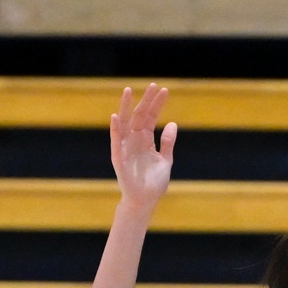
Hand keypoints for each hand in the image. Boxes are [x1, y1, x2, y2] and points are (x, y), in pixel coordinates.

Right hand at [108, 85, 175, 210]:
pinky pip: (116, 141)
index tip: (165, 90)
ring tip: (128, 91)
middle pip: (139, 116)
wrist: (145, 201)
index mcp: (145, 140)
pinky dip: (115, 129)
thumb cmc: (153, 183)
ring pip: (125, 123)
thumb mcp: (165, 160)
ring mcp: (126, 147)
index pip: (151, 117)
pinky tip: (116, 116)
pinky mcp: (119, 158)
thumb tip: (172, 123)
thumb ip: (168, 143)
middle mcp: (134, 140)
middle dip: (146, 101)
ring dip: (126, 107)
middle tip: (153, 85)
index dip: (157, 104)